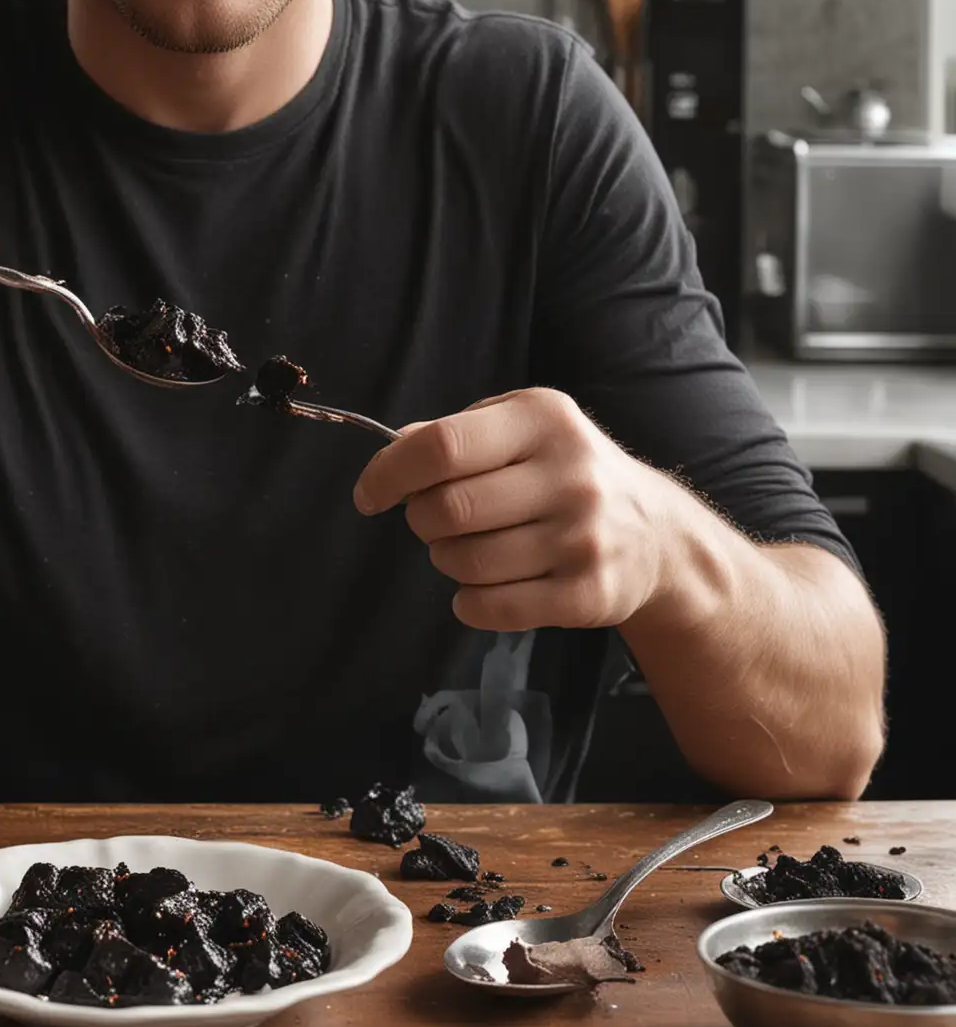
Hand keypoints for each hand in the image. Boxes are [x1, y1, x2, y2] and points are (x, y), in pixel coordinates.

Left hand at [352, 388, 668, 632]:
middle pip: (448, 508)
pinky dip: (470, 602)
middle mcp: (570, 473)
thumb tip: (393, 450)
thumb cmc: (565, 471)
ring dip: (447, 560)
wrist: (656, 535)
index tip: (369, 495)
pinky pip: (493, 607)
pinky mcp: (588, 594)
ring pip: (466, 562)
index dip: (390, 472)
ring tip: (469, 548)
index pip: (444, 445)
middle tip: (433, 521)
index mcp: (544, 419)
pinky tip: (484, 586)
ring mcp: (583, 537)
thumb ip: (454, 434)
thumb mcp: (521, 429)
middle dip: (421, 520)